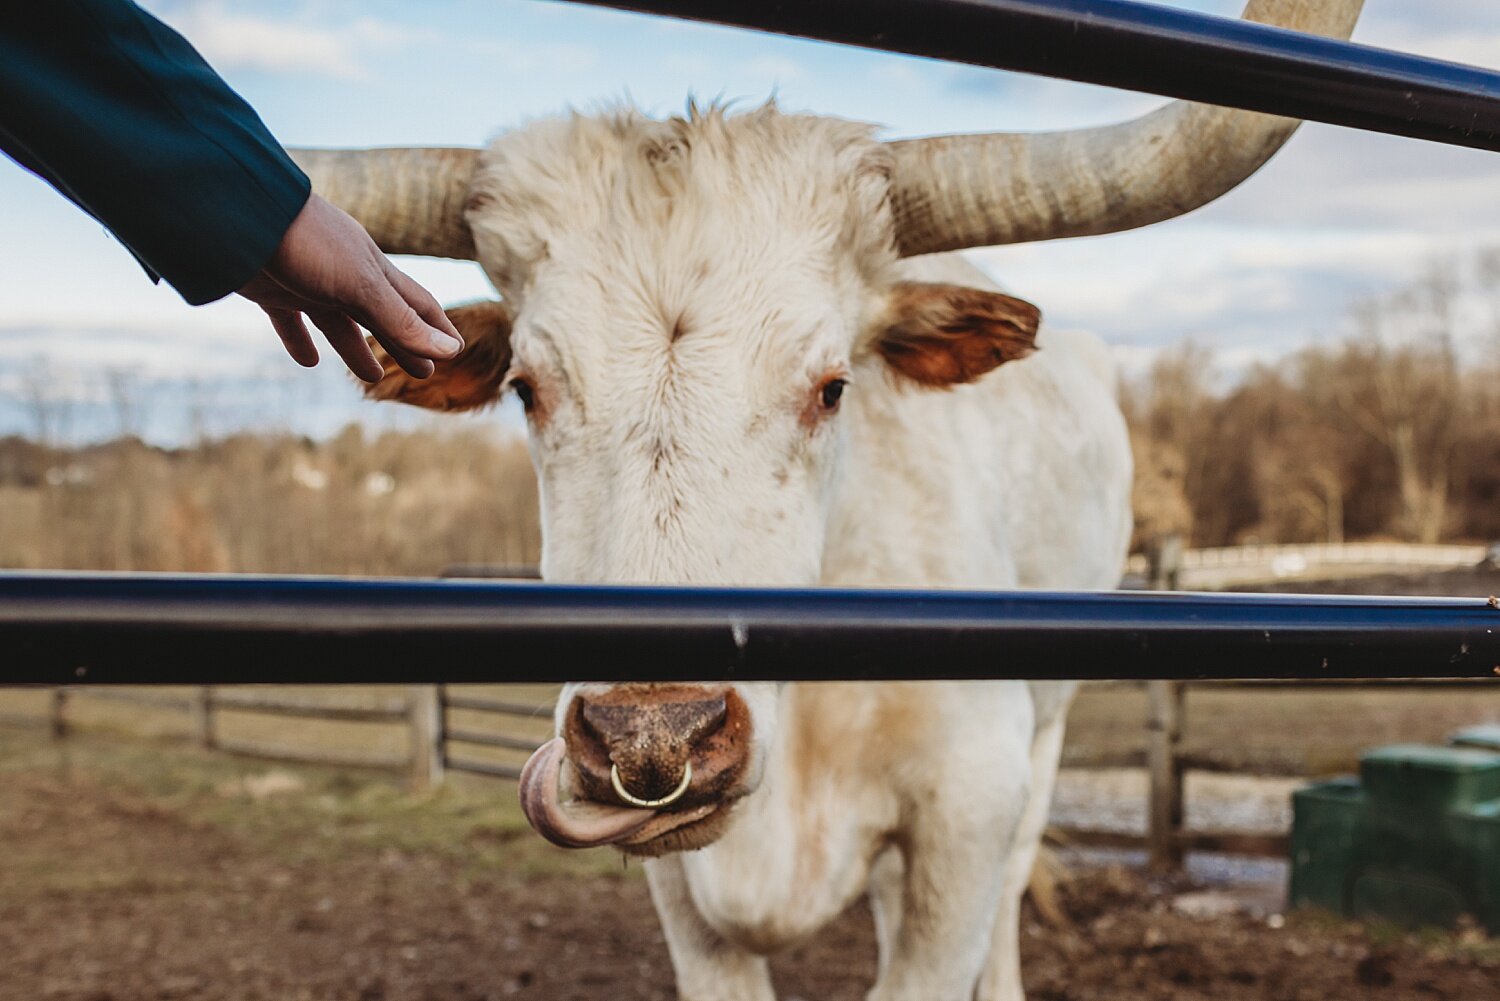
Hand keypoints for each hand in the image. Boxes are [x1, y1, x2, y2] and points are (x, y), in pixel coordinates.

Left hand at [238, 194, 462, 382]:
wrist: (239, 214)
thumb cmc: (308, 243)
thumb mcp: (361, 287)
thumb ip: (401, 322)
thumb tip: (452, 352)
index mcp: (373, 270)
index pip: (416, 304)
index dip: (437, 329)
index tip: (455, 351)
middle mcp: (345, 276)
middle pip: (382, 318)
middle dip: (404, 344)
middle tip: (423, 372)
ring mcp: (308, 283)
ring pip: (340, 324)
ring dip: (357, 350)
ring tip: (373, 378)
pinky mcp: (272, 291)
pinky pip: (290, 322)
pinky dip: (301, 342)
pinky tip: (309, 361)